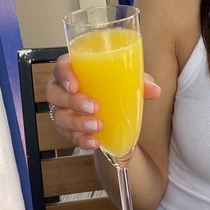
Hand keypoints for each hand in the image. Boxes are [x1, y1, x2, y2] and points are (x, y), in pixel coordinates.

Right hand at [46, 53, 160, 150]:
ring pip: (60, 116)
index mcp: (75, 70)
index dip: (64, 75)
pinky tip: (94, 142)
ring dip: (77, 123)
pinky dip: (82, 140)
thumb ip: (140, 83)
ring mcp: (63, 110)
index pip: (61, 67)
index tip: (75, 86)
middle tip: (94, 108)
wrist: (114, 114)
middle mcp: (63, 89)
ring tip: (97, 126)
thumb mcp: (129, 82)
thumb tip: (154, 90)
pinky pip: (69, 135)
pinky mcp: (68, 129)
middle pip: (55, 93)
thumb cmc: (114, 89)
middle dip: (72, 102)